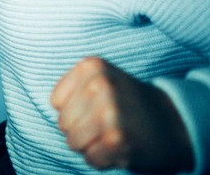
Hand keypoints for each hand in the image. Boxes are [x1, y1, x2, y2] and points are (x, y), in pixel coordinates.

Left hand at [51, 57, 193, 172]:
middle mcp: (100, 85)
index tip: (95, 108)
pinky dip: (103, 160)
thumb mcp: (100, 79)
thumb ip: (72, 87)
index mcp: (92, 67)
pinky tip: (120, 148)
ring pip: (73, 142)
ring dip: (90, 146)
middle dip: (80, 130)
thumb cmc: (127, 102)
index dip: (73, 111)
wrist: (172, 122)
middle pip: (63, 123)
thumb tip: (54, 107)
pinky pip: (91, 159)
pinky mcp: (118, 139)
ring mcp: (110, 112)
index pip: (56, 103)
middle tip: (106, 125)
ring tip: (111, 136)